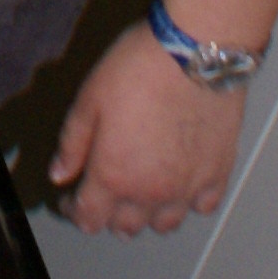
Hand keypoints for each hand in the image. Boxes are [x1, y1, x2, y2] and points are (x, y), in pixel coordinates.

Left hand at [50, 21, 249, 234]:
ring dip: (147, 215)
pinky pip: (202, 207)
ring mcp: (187, 187)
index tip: (70, 199)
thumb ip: (72, 143)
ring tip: (140, 194)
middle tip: (103, 193)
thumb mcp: (89, 98)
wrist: (195, 52)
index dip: (73, 211)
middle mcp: (151, 191)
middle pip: (125, 227)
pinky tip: (181, 185)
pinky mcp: (218, 174)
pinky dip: (189, 203)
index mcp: (113, 175)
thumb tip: (59, 173)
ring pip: (164, 224)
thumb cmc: (140, 68)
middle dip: (108, 214)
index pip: (88, 218)